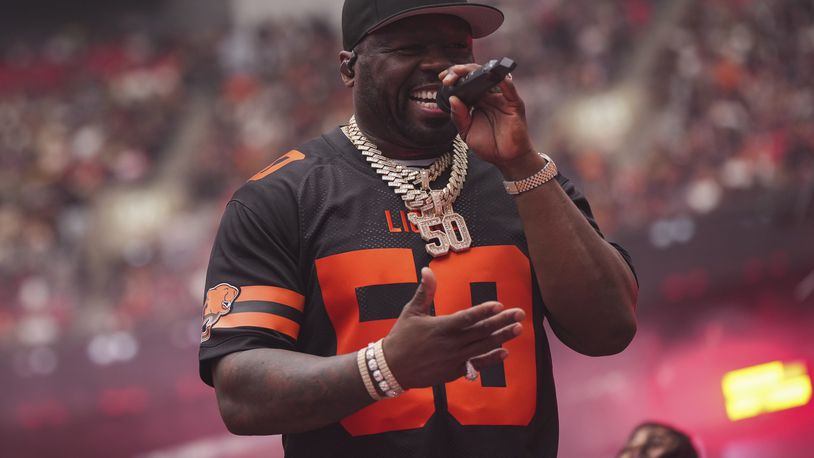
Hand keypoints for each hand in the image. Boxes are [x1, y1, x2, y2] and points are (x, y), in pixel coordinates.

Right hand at [382, 267, 524, 388]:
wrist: (392, 368)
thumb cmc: (401, 337)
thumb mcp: (411, 311)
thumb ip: (424, 292)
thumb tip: (427, 270)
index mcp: (441, 327)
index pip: (466, 318)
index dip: (483, 311)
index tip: (498, 305)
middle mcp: (451, 343)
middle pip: (481, 331)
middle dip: (502, 322)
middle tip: (520, 313)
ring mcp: (455, 359)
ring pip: (484, 346)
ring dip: (502, 337)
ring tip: (518, 329)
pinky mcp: (455, 371)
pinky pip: (477, 364)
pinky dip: (491, 359)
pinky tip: (505, 352)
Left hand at [440, 64, 536, 165]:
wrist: (506, 159)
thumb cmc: (488, 145)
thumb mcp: (466, 132)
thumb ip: (458, 116)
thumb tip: (452, 98)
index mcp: (477, 101)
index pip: (465, 82)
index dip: (454, 77)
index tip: (442, 78)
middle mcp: (489, 96)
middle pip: (475, 75)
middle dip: (459, 72)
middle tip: (447, 79)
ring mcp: (501, 98)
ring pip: (490, 77)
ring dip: (475, 71)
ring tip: (460, 72)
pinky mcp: (514, 104)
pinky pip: (509, 89)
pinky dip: (503, 80)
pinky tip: (493, 76)